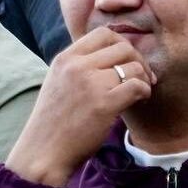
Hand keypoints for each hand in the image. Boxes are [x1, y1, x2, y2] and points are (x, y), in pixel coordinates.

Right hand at [5, 28, 155, 186]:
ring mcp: (91, 84)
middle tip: (142, 76)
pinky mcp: (104, 104)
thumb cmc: (54, 122)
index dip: (123, 43)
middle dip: (138, 60)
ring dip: (143, 78)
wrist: (42, 153)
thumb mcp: (59, 81)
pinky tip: (140, 100)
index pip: (104, 33)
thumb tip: (114, 53)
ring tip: (139, 92)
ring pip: (134, 66)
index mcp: (66, 58)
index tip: (127, 59)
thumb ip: (80, 65)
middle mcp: (77, 66)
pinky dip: (144, 92)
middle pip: (124, 47)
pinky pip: (137, 86)